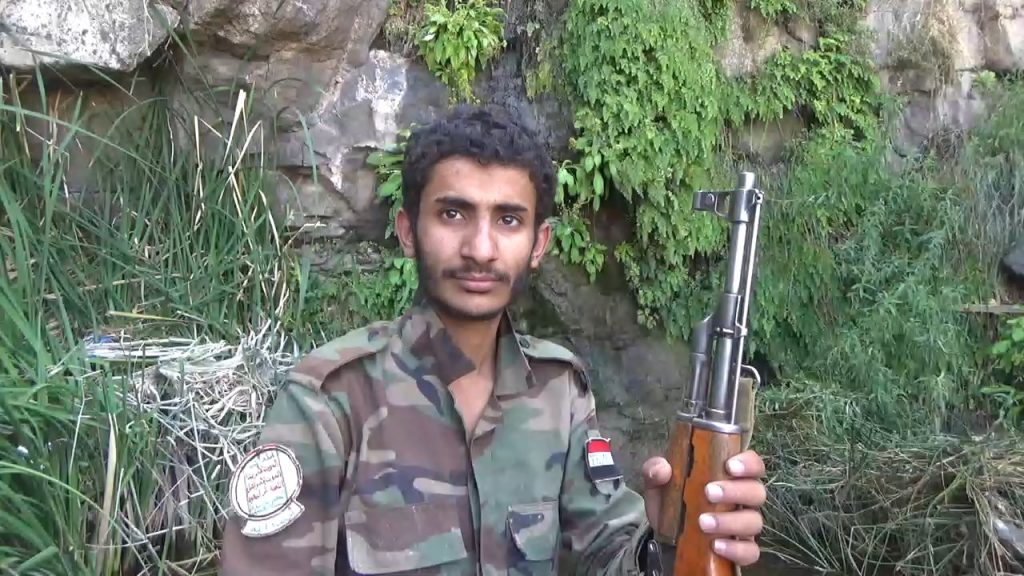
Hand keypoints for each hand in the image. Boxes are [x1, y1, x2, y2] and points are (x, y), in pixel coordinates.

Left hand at [641, 450, 766, 565]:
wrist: (665, 536)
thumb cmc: (672, 501)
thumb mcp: (658, 484)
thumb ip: (655, 471)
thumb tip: (662, 468)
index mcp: (730, 477)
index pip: (753, 464)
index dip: (748, 463)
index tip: (730, 466)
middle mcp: (743, 499)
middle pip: (756, 491)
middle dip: (735, 491)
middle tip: (709, 492)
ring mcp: (744, 525)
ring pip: (753, 521)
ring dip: (730, 521)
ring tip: (703, 522)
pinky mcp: (741, 549)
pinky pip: (750, 550)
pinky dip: (736, 548)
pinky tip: (716, 546)